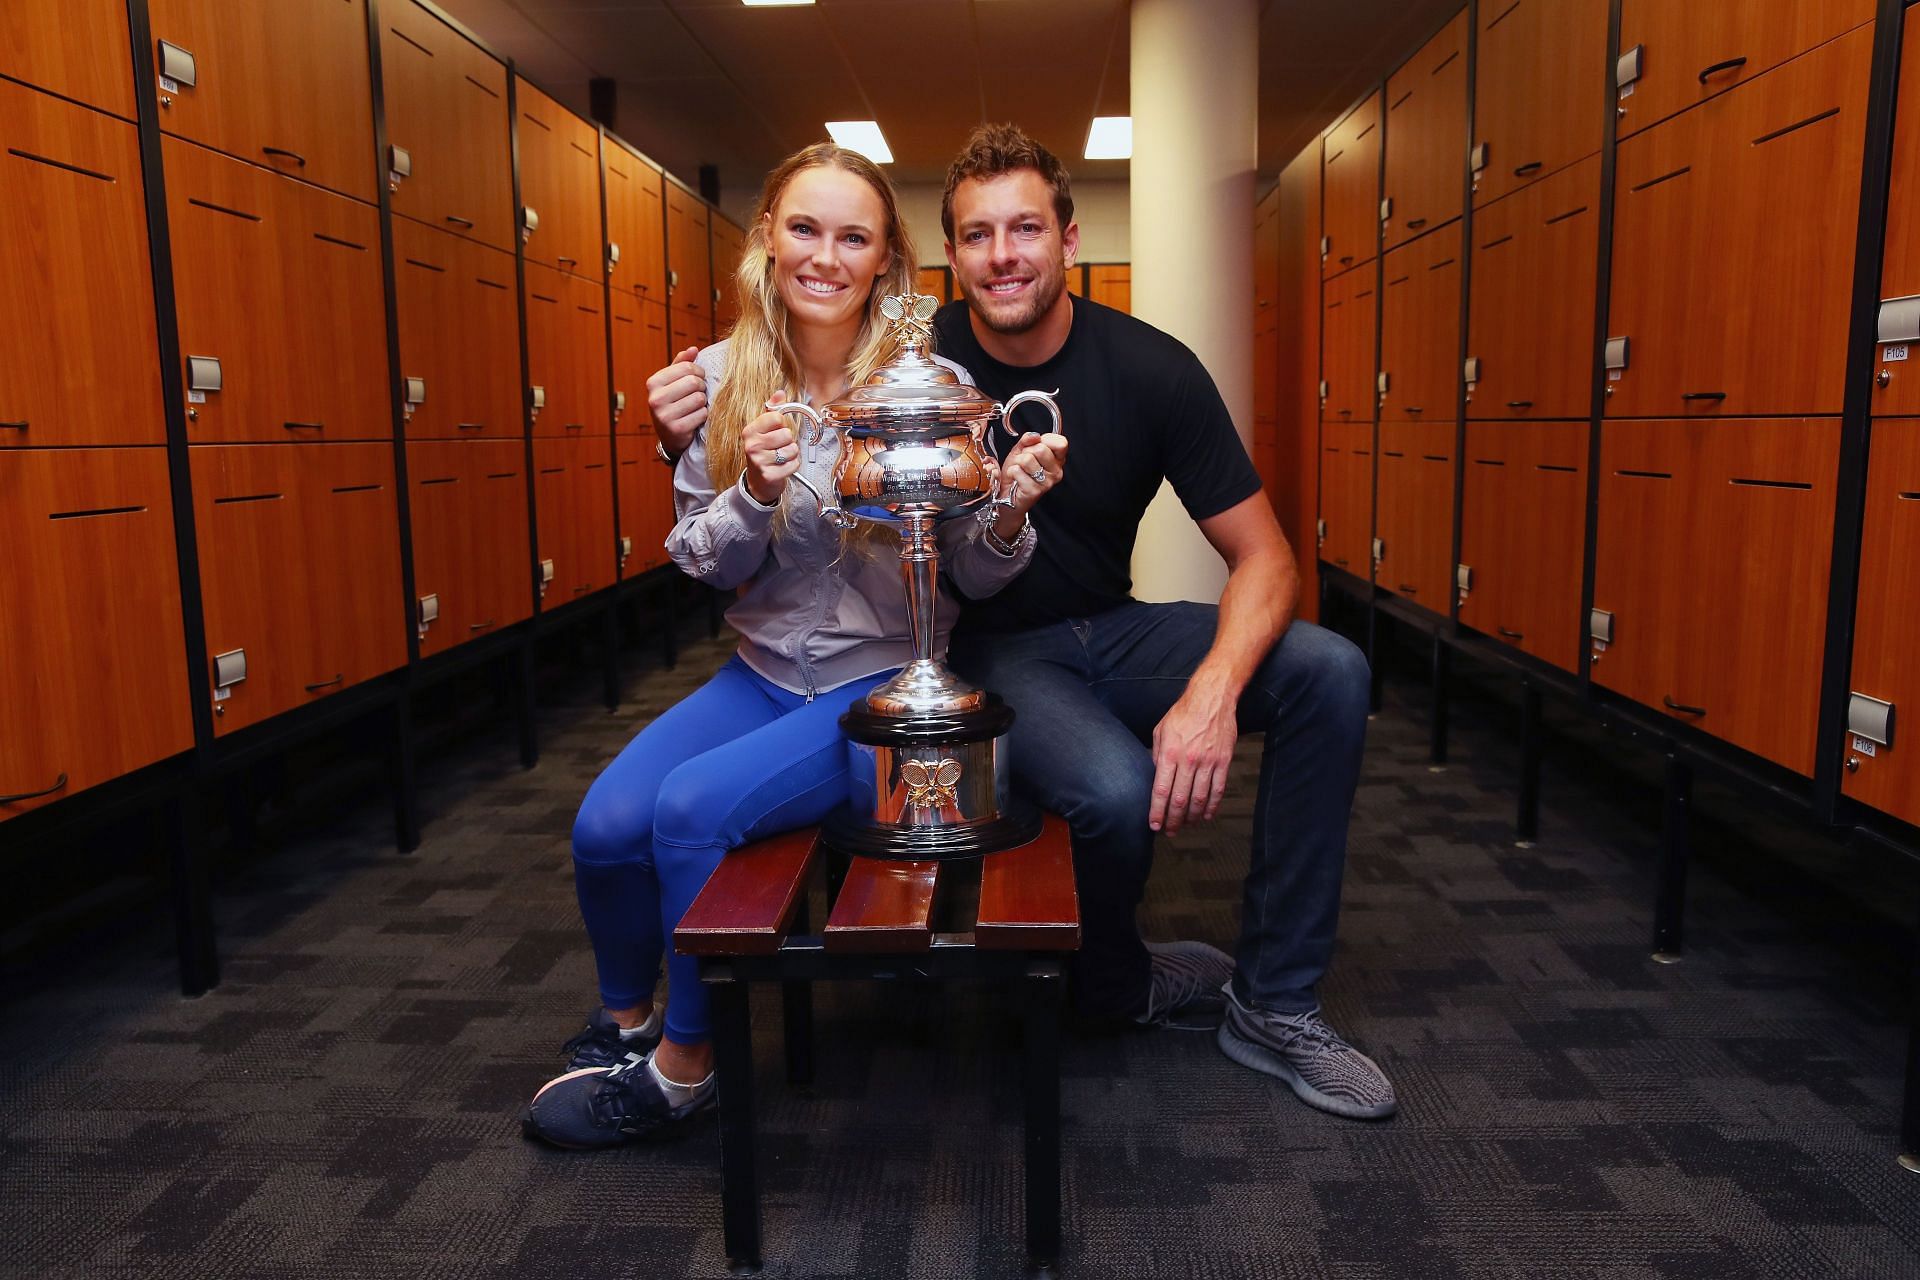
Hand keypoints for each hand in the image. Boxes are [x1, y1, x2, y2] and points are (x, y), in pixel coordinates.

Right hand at [646, 346, 705, 454]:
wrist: (669, 435)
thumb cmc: (673, 403)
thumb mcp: (672, 382)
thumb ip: (682, 364)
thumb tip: (693, 349)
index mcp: (654, 382)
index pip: (686, 367)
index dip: (698, 371)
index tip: (699, 377)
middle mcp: (656, 399)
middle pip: (694, 382)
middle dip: (701, 386)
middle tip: (699, 392)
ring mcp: (664, 415)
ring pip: (699, 399)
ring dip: (703, 402)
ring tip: (695, 405)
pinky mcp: (677, 429)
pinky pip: (702, 414)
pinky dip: (703, 415)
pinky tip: (695, 418)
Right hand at [742, 391, 801, 504]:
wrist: (757, 483)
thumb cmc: (762, 453)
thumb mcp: (763, 430)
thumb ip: (772, 410)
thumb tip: (780, 393)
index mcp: (750, 431)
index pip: (777, 417)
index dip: (782, 425)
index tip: (775, 432)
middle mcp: (752, 445)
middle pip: (786, 434)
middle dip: (787, 441)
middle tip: (778, 448)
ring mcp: (760, 461)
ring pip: (792, 449)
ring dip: (791, 454)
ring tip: (781, 458)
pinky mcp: (770, 475)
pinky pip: (794, 464)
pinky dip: (793, 466)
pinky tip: (783, 467)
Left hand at [999, 430, 1068, 516]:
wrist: (1007, 495)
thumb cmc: (1017, 473)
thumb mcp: (1021, 450)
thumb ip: (1027, 440)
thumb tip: (1034, 436)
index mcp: (1057, 460)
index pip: (1061, 443)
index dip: (1045, 440)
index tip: (1037, 446)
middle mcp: (1056, 472)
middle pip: (1041, 449)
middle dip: (1026, 452)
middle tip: (1024, 461)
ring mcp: (1047, 482)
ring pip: (1028, 459)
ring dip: (1018, 463)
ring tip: (1019, 470)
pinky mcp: (1035, 491)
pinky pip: (1018, 471)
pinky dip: (1012, 472)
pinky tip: (1015, 479)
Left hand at [1148, 686, 1238, 836]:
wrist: (1212, 698)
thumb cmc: (1184, 713)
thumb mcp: (1160, 731)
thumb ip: (1157, 755)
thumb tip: (1155, 777)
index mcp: (1170, 753)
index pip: (1161, 790)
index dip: (1157, 811)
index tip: (1154, 825)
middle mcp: (1189, 759)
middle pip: (1180, 799)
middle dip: (1173, 820)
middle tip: (1170, 831)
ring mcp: (1208, 761)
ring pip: (1200, 798)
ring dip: (1192, 816)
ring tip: (1186, 825)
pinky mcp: (1224, 761)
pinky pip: (1218, 789)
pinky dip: (1212, 806)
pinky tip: (1206, 815)